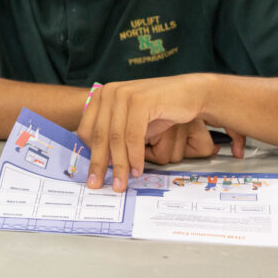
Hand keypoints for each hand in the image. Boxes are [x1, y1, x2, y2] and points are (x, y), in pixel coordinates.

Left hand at [77, 74, 213, 191]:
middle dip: (99, 164)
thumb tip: (101, 161)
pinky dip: (135, 156)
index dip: (90, 153)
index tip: (93, 173)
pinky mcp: (140, 101)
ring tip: (120, 184)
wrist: (191, 93)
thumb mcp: (130, 119)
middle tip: (97, 185)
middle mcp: (109, 92)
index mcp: (102, 95)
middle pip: (99, 135)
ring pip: (116, 138)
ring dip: (119, 165)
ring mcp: (124, 95)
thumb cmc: (160, 109)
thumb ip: (114, 133)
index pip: (87, 130)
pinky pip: (133, 136)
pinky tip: (137, 170)